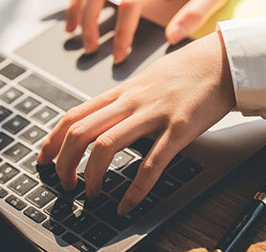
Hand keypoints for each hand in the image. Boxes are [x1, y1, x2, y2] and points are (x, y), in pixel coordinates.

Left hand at [37, 30, 235, 214]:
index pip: (74, 115)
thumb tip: (102, 118)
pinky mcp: (178, 128)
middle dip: (65, 162)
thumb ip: (122, 100)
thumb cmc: (184, 72)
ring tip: (91, 194)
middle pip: (81, 132)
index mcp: (120, 92)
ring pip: (106, 145)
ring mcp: (152, 114)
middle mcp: (130, 102)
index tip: (44, 158)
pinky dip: (136, 188)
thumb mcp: (144, 81)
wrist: (221, 61)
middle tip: (64, 183)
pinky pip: (152, 162)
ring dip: (92, 175)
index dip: (53, 139)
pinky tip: (128, 204)